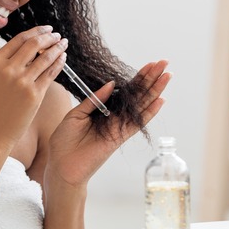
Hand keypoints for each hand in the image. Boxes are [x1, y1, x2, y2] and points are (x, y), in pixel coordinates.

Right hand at [0, 26, 67, 150]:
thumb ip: (9, 62)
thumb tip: (32, 47)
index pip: (20, 39)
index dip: (37, 31)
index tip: (47, 29)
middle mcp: (8, 69)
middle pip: (34, 44)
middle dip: (49, 37)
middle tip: (58, 35)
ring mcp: (21, 81)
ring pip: (45, 57)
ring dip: (58, 47)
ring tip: (64, 44)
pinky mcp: (34, 94)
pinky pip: (51, 73)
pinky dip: (59, 63)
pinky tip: (63, 58)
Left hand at [45, 60, 170, 187]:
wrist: (60, 165)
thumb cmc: (65, 141)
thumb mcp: (75, 114)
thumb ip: (94, 99)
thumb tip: (112, 84)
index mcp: (105, 109)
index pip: (126, 90)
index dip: (138, 77)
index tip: (150, 64)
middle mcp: (115, 117)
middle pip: (138, 95)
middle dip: (151, 79)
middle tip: (164, 63)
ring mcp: (119, 127)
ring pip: (141, 106)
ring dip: (155, 91)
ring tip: (167, 76)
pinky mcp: (119, 138)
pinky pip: (136, 123)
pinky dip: (149, 113)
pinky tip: (160, 101)